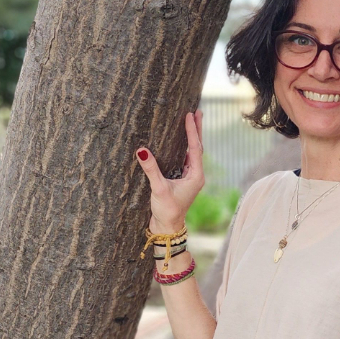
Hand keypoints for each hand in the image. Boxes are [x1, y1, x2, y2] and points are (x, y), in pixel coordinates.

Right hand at [135, 110, 204, 233]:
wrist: (168, 227)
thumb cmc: (166, 210)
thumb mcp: (158, 188)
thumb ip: (151, 169)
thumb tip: (141, 150)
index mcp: (196, 176)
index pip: (195, 148)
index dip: (192, 131)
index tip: (190, 115)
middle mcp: (196, 175)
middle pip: (198, 147)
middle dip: (197, 129)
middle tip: (197, 111)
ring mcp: (190, 177)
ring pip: (193, 152)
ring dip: (192, 137)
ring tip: (191, 121)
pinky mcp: (183, 180)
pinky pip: (186, 158)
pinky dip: (185, 147)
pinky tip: (181, 141)